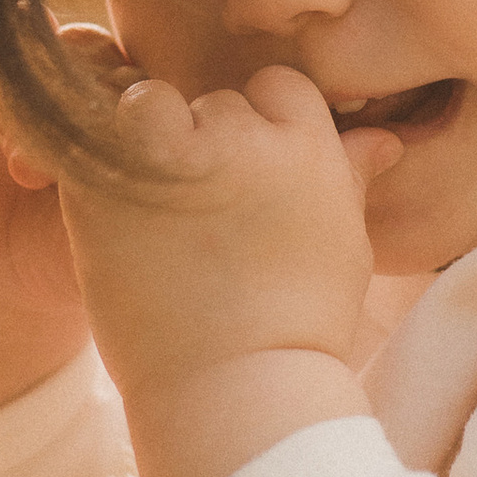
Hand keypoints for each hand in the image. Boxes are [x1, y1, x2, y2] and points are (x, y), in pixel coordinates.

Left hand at [57, 63, 396, 393]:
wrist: (234, 388)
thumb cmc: (298, 327)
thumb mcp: (344, 245)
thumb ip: (350, 176)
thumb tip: (382, 139)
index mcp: (308, 145)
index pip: (279, 88)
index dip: (264, 128)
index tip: (251, 185)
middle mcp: (244, 136)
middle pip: (217, 103)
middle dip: (209, 145)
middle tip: (203, 217)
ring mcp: (175, 154)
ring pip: (155, 107)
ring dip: (151, 146)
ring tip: (154, 216)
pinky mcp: (110, 177)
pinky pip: (94, 131)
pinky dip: (97, 156)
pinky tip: (114, 210)